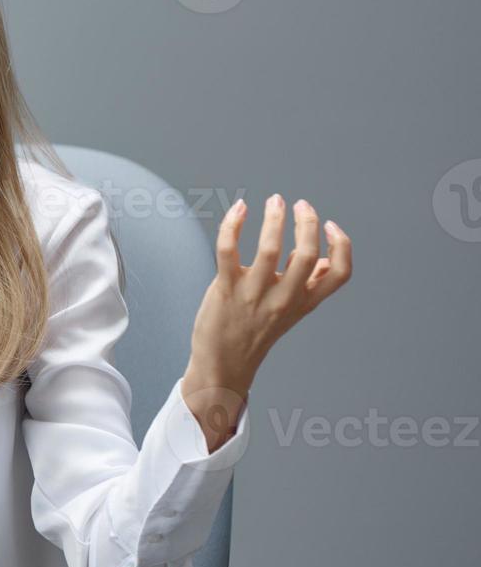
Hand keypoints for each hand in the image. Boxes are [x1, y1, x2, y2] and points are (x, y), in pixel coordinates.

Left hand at [181, 194, 352, 444]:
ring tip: (275, 200)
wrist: (223, 365)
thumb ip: (307, 285)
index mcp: (304, 302)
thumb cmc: (255, 331)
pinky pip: (229, 250)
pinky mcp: (226, 289)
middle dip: (307, 223)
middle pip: (308, 255)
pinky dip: (233, 225)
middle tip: (300, 204)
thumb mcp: (290, 312)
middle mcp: (284, 298)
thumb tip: (324, 258)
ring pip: (271, 248)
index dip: (343, 246)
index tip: (331, 225)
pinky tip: (239, 209)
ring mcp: (255, 294)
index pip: (341, 274)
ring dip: (275, 218)